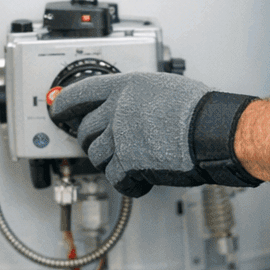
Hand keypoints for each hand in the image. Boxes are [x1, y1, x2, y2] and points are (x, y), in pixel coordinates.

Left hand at [49, 71, 260, 197]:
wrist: (211, 131)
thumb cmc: (197, 109)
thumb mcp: (161, 88)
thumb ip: (138, 97)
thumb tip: (130, 108)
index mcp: (125, 86)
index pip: (81, 93)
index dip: (65, 104)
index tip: (57, 111)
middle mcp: (117, 109)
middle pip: (86, 130)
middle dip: (91, 142)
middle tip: (104, 146)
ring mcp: (120, 136)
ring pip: (97, 156)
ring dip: (111, 163)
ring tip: (132, 163)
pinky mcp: (128, 162)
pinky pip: (115, 178)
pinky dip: (128, 183)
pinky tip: (143, 180)